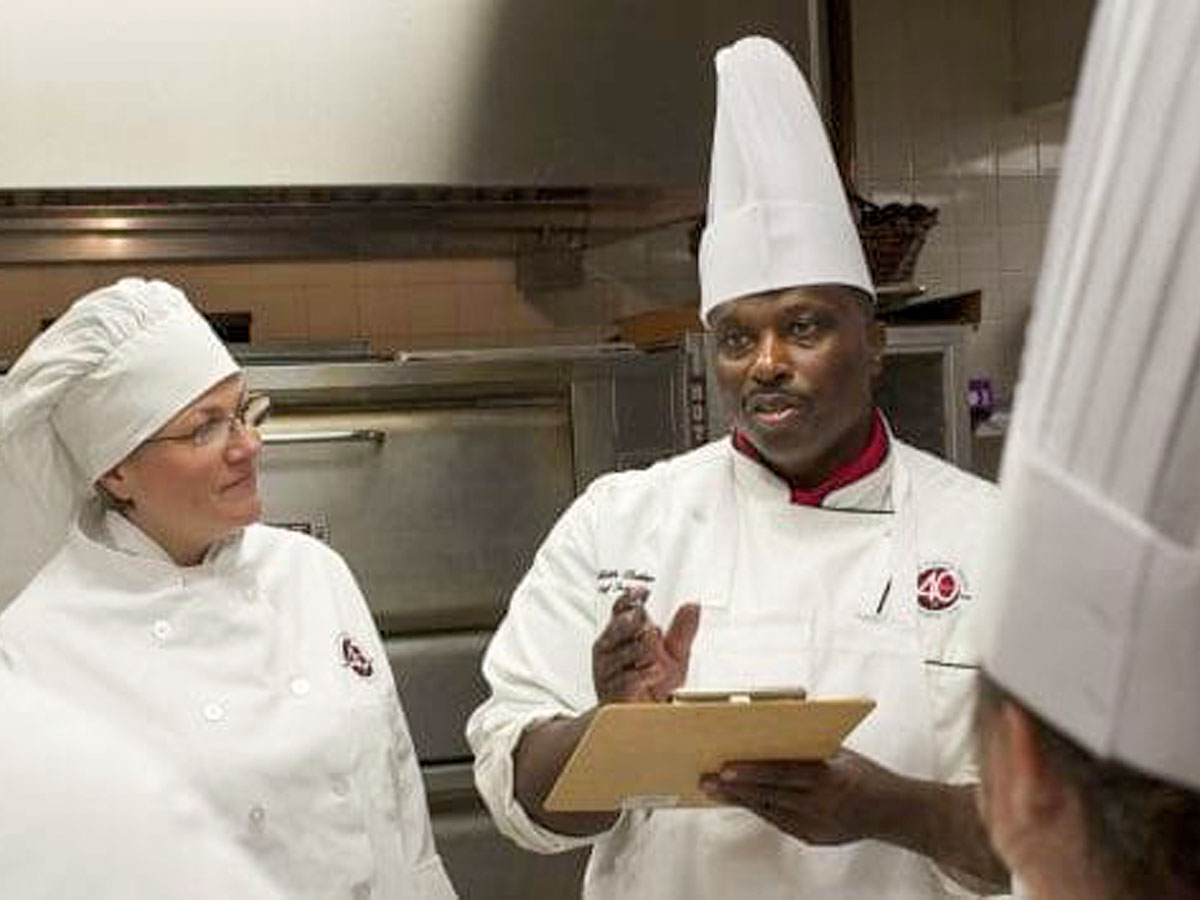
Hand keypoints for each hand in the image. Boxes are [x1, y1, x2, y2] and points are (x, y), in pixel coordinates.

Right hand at [592, 589, 699, 703]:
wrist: (642, 717)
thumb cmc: (653, 685)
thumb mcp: (675, 655)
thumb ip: (682, 631)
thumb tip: (692, 606)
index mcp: (619, 634)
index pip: (620, 607)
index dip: (631, 598)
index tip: (644, 593)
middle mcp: (607, 646)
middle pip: (625, 623)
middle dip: (643, 627)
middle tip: (651, 632)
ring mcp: (605, 667)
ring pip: (631, 648)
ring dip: (648, 656)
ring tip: (655, 665)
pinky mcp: (609, 688)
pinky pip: (630, 675)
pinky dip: (646, 675)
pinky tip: (652, 676)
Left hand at [699, 748, 895, 845]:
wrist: (895, 812)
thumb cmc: (867, 774)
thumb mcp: (841, 753)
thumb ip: (808, 747)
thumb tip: (769, 732)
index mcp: (831, 777)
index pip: (783, 773)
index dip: (753, 772)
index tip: (725, 768)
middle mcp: (823, 804)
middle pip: (771, 795)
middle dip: (735, 788)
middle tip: (706, 780)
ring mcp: (818, 825)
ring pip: (770, 811)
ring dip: (740, 800)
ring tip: (714, 790)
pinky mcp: (814, 838)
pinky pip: (779, 822)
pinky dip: (758, 810)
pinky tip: (739, 801)